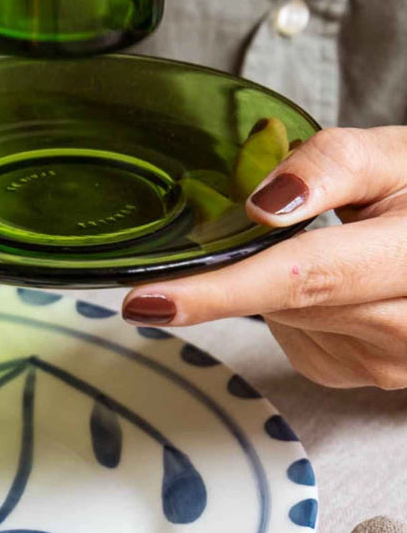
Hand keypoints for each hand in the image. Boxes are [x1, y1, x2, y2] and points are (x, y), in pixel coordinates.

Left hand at [122, 127, 406, 388]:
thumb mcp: (397, 157)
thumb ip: (332, 165)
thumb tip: (263, 203)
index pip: (306, 278)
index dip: (221, 291)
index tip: (150, 300)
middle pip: (285, 302)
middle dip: (231, 277)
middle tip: (181, 261)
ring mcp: (386, 363)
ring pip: (283, 320)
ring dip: (275, 284)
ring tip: (324, 246)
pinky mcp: (357, 374)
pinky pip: (294, 336)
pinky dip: (292, 307)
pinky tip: (328, 285)